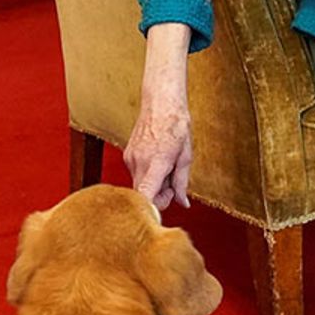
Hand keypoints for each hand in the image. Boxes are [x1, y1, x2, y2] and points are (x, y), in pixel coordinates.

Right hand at [124, 22, 192, 209]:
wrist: (161, 102)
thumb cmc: (177, 126)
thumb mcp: (186, 156)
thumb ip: (181, 183)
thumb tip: (182, 204)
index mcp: (156, 163)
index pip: (145, 197)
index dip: (153, 210)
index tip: (163, 211)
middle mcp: (138, 162)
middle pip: (143, 195)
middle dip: (159, 197)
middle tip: (173, 186)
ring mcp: (130, 159)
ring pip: (140, 185)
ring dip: (154, 185)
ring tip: (168, 168)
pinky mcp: (127, 155)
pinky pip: (137, 174)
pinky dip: (148, 175)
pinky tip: (159, 162)